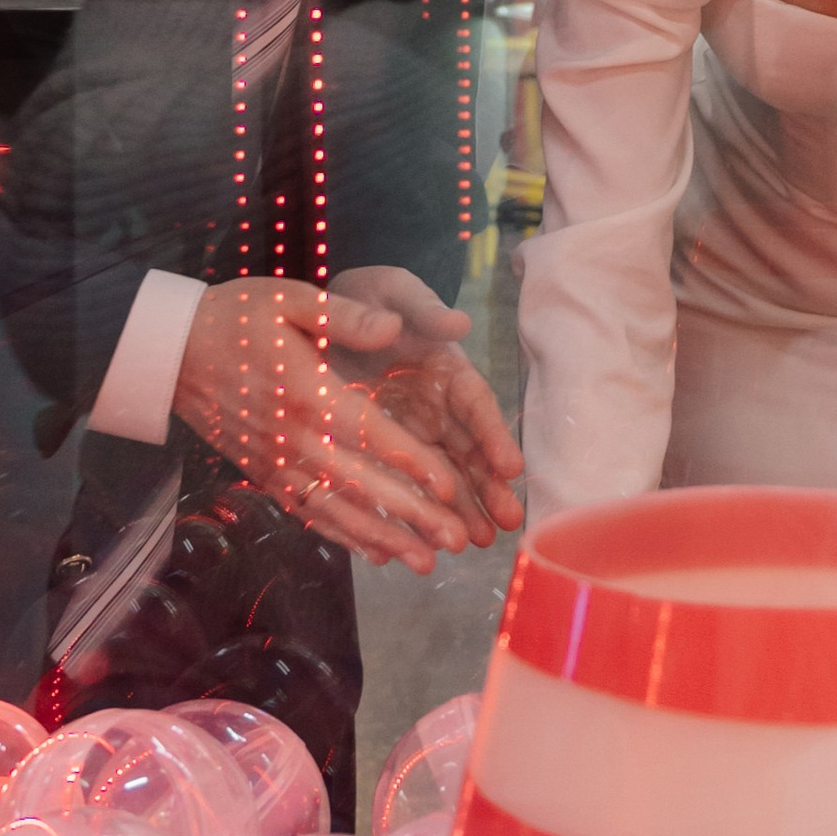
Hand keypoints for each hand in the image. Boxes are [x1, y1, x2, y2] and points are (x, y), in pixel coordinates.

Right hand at [170, 275, 521, 574]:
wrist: (170, 351)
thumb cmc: (237, 318)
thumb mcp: (289, 296)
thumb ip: (343, 314)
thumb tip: (393, 328)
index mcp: (307, 391)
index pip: (368, 433)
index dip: (409, 461)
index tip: (448, 486)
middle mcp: (293, 437)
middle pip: (360, 483)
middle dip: (409, 515)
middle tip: (456, 539)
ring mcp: (276, 462)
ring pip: (336, 508)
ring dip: (382, 537)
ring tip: (425, 561)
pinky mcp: (264, 474)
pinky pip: (308, 512)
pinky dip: (342, 536)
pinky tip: (376, 555)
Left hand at [329, 267, 524, 546]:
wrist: (325, 311)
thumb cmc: (369, 296)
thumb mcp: (394, 293)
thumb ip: (423, 309)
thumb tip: (459, 321)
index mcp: (448, 368)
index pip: (476, 405)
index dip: (494, 436)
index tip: (511, 468)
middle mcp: (438, 406)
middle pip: (468, 450)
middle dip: (489, 487)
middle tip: (508, 523)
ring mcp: (413, 430)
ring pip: (443, 474)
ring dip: (461, 508)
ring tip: (478, 542)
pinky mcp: (385, 446)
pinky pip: (402, 481)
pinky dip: (413, 508)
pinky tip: (422, 539)